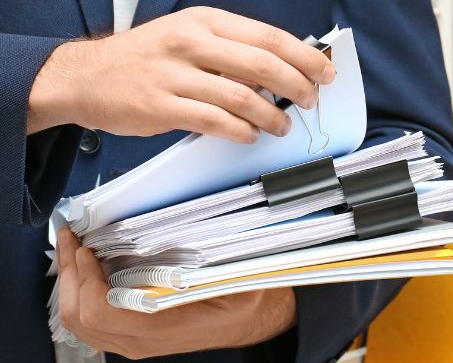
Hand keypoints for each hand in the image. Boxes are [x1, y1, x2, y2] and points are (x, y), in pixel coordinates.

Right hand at [28, 6, 336, 142]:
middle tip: (310, 101)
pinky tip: (250, 135)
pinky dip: (241, 131)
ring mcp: (175, 74)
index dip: (304, 57)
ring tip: (281, 126)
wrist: (86, 76)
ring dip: (272, 116)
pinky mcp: (161, 106)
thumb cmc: (146, 58)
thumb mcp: (188, 36)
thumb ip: (231, 49)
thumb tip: (283, 69)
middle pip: (264, 66)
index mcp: (204, 22)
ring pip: (243, 97)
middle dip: (298, 87)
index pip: (269, 37)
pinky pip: (214, 121)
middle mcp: (191, 43)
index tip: (325, 72)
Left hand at [56, 229, 296, 358]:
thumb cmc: (251, 300)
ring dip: (70, 283)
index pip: (99, 311)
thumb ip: (202, 263)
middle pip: (77, 316)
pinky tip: (89, 270)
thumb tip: (171, 235)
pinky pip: (90, 322)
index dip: (85, 277)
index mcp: (161, 327)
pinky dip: (80, 293)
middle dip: (67, 273)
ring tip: (74, 250)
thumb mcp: (234, 277)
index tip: (88, 246)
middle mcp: (140, 340)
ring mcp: (133, 342)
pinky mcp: (133, 336)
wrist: (261, 320)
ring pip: (77, 321)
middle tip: (71, 238)